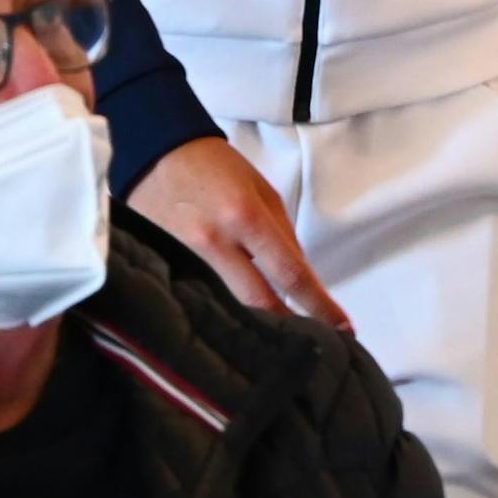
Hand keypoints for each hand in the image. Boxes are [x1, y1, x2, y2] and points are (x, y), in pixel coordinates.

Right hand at [129, 137, 345, 330]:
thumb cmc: (214, 166)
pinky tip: (236, 326)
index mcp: (246, 218)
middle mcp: (216, 243)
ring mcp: (186, 259)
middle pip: (260, 303)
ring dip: (257, 326)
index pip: (290, 274)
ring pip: (230, 308)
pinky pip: (202, 299)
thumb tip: (301, 275)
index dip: (319, 305)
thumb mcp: (260, 189)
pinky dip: (223, 312)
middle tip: (314, 345)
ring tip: (279, 343)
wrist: (155, 152)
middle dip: (290, 328)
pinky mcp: (165, 266)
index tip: (342, 328)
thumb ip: (282, 234)